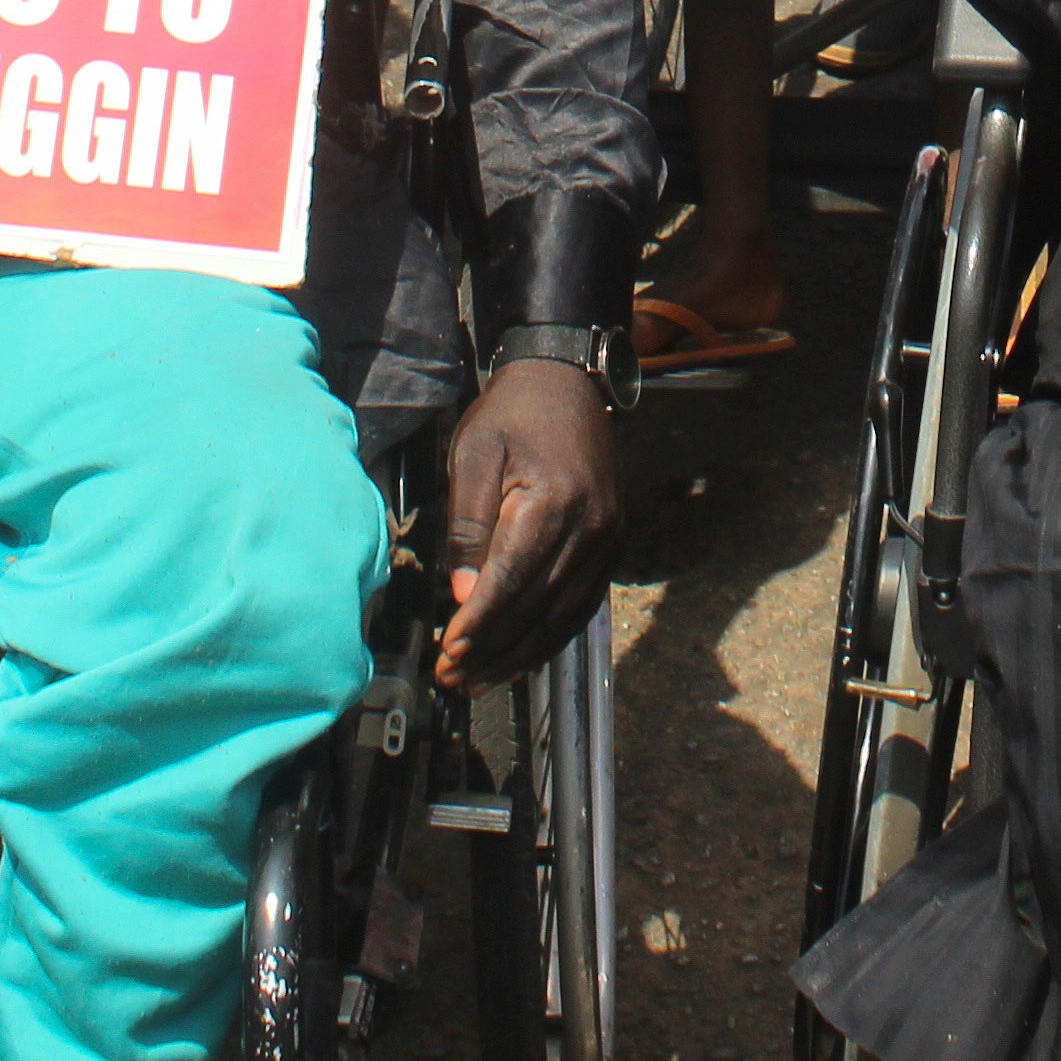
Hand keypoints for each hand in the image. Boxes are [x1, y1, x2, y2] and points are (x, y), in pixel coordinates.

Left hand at [437, 359, 619, 688]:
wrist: (567, 380)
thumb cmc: (513, 413)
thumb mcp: (474, 455)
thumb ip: (469, 524)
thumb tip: (462, 594)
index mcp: (554, 502)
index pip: (511, 580)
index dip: (479, 624)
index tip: (447, 654)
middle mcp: (590, 528)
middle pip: (537, 607)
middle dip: (492, 649)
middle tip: (452, 679)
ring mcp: (608, 538)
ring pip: (563, 616)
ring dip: (520, 654)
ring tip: (479, 681)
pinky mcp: (612, 543)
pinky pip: (581, 604)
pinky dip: (549, 636)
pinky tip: (520, 655)